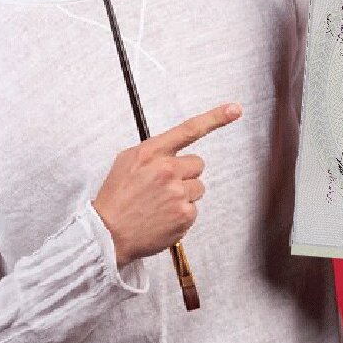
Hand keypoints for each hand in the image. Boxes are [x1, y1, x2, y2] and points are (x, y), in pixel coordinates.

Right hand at [92, 103, 241, 267]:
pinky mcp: (184, 215)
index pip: (189, 130)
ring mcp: (177, 193)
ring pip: (198, 188)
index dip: (215, 118)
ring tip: (161, 204)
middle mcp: (167, 170)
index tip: (234, 109)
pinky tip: (163, 217)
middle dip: (186, 174)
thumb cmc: (116, 198)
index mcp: (151, 152)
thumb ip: (152, 152)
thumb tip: (170, 150)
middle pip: (197, 164)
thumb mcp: (127, 162)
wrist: (108, 233)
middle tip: (164, 186)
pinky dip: (181, 214)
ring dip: (184, 194)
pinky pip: (194, 209)